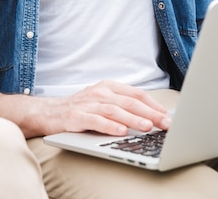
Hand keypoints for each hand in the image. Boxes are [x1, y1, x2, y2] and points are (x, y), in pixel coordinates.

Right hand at [34, 80, 171, 136]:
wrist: (49, 112)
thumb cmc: (81, 109)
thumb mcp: (103, 102)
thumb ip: (123, 106)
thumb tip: (153, 118)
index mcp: (109, 86)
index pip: (137, 94)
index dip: (154, 105)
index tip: (168, 116)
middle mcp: (100, 92)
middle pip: (129, 101)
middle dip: (150, 113)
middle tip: (165, 123)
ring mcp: (88, 103)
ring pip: (115, 110)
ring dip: (134, 118)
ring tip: (148, 126)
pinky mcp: (76, 116)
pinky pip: (96, 120)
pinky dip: (110, 126)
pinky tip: (121, 131)